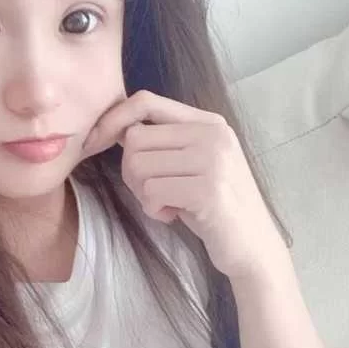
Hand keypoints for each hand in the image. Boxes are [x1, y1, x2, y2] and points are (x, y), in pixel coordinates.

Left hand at [83, 90, 288, 282]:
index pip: (146, 101)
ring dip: (142, 194)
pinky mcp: (208, 190)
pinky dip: (153, 210)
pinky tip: (172, 216)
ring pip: (138, 166)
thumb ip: (164, 143)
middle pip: (135, 138)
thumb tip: (114, 127)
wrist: (253, 246)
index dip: (113, 119)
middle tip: (152, 193)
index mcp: (208, 122)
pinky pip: (151, 192)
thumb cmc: (214, 208)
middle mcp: (212, 134)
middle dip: (131, 172)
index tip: (95, 142)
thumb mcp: (193, 164)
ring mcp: (213, 161)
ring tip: (166, 205)